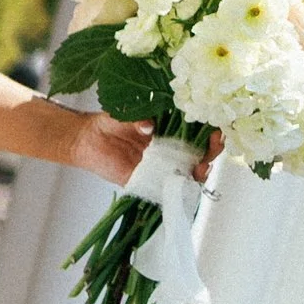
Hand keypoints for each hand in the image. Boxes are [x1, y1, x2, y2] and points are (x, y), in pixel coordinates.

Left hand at [60, 110, 223, 184]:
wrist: (88, 140)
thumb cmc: (110, 122)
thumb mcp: (125, 114)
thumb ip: (137, 118)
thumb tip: (148, 126)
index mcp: (170, 128)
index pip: (200, 129)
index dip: (211, 129)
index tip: (216, 128)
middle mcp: (171, 147)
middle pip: (201, 151)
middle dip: (212, 150)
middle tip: (213, 147)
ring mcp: (161, 165)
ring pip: (190, 171)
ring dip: (200, 171)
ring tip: (201, 168)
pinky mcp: (148, 182)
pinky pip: (168, 188)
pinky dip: (179, 189)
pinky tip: (183, 185)